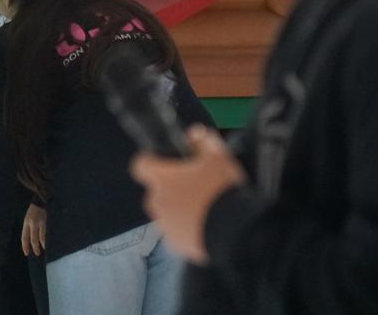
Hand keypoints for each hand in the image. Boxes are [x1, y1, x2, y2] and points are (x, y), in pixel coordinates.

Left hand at [21, 203, 46, 256]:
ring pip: (38, 237)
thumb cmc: (32, 213)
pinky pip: (44, 233)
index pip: (24, 237)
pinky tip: (45, 245)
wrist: (38, 202)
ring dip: (39, 245)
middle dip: (33, 247)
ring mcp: (38, 223)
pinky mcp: (44, 222)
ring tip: (41, 251)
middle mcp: (31, 224)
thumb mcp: (27, 220)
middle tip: (36, 254)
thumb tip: (30, 242)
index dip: (25, 246)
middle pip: (32, 238)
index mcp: (25, 223)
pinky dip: (44, 240)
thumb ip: (28, 230)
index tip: (26, 253)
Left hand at [130, 125, 245, 264]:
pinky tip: (206, 226)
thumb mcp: (218, 157)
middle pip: (156, 190)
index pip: (140, 165)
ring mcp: (164, 225)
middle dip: (170, 188)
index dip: (151, 161)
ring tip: (204, 209)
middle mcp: (157, 202)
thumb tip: (193, 133)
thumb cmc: (223, 190)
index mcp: (161, 179)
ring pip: (166, 212)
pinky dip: (186, 228)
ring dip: (178, 208)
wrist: (236, 232)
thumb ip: (203, 141)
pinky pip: (176, 232)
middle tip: (194, 187)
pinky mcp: (175, 245)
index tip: (165, 162)